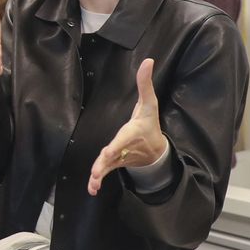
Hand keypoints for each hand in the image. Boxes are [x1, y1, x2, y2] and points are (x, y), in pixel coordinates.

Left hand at [87, 58, 167, 195]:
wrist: (157, 150)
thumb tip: (149, 60)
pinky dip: (99, 181)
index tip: (108, 151)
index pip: (123, 139)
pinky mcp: (115, 164)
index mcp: (132, 133)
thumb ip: (145, 83)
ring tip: (93, 183)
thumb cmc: (149, 124)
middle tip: (97, 171)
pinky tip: (91, 188)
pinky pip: (107, 173)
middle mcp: (126, 148)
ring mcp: (120, 158)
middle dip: (106, 163)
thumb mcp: (149, 103)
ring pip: (109, 167)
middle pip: (115, 156)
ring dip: (101, 174)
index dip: (116, 146)